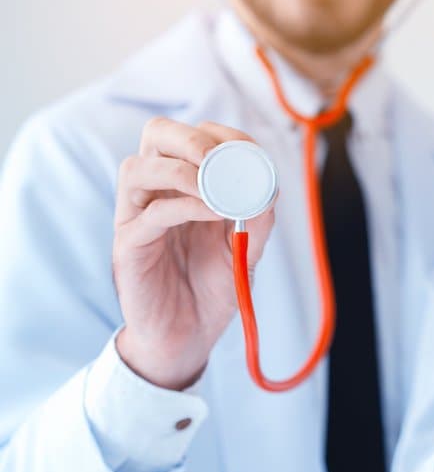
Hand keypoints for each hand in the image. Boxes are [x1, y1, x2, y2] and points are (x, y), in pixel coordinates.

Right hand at [112, 118, 275, 389]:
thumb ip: (257, 217)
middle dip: (192, 139)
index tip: (249, 151)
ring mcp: (135, 217)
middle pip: (155, 135)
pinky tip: (215, 213)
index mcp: (181, 184)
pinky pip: (149, 214)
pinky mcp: (128, 246)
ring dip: (184, 170)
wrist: (189, 337)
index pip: (188, 135)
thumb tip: (268, 186)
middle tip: (222, 161)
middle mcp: (154, 193)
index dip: (220, 134)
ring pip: (138, 168)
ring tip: (219, 190)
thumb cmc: (212, 288)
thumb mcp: (245, 248)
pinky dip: (185, 206)